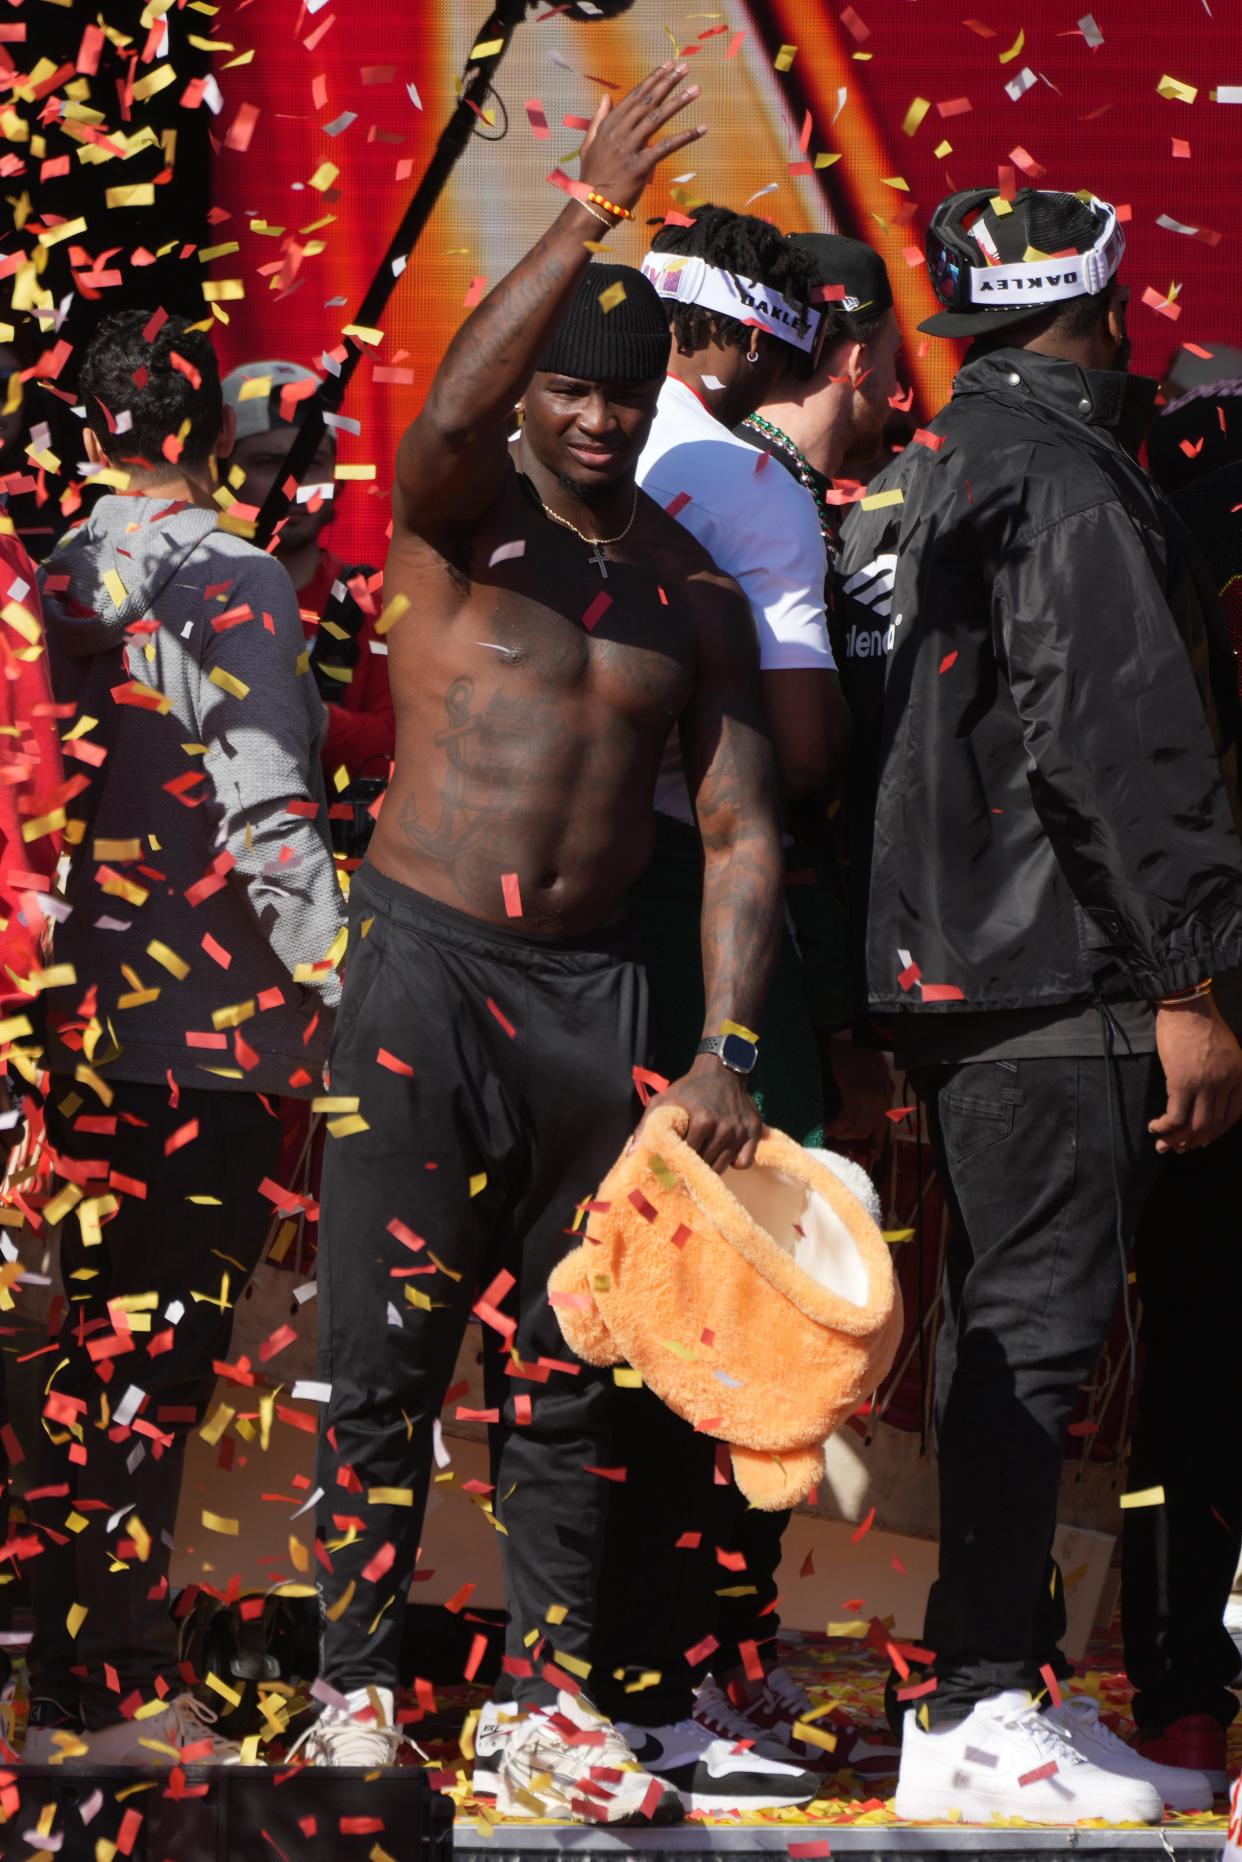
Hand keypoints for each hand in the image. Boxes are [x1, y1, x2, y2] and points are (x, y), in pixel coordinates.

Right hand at [578, 62, 705, 214]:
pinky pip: (666, 148)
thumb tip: (605, 97)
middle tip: (684, 67)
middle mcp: (620, 132)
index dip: (653, 79)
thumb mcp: (589, 144)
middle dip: (667, 82)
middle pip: (648, 102)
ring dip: (678, 102)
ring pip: (657, 118)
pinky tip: (701, 129)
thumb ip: (599, 119)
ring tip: (695, 89)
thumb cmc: (592, 177)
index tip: (667, 65)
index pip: (635, 96)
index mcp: (609, 125)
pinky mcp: (640, 166)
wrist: (591, 205)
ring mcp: (630, 149)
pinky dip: (685, 137)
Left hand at [634, 1054, 762, 1172]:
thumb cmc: (689, 1088)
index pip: (686, 1157)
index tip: (673, 1161)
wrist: (722, 1070)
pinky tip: (724, 1152)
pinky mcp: (754, 1132)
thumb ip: (646, 1126)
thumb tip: (632, 1155)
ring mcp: (740, 1132)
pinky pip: (744, 1162)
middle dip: (694, 1165)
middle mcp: (724, 1129)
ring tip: (703, 1155)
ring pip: (723, 1167)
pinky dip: (734, 1162)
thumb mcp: (664, 1100)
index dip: (677, 1161)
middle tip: (688, 1161)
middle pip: (705, 1165)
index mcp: (702, 1121)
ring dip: (711, 1165)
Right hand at [823, 1037, 893, 1150]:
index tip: (873, 1155)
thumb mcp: (867, 1074)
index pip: (884, 1124)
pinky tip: (828, 1126)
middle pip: (868, 1129)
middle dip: (852, 1138)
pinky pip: (846, 1119)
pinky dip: (836, 1126)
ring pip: (858, 1128)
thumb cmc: (854, 1051)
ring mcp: (870, 1095)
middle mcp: (882, 1096)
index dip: (878, 1142)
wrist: (851, 1033)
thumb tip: (853, 1114)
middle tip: (836, 1138)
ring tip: (829, 1132)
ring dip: (842, 1134)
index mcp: (886, 1092)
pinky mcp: (856, 1093)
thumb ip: (864, 1092)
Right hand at [1150, 995, 1241, 1152]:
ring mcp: (1205, 1085)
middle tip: (1178, 1147)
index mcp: (1240, 1076)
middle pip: (1213, 1125)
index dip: (1216, 1132)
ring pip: (1195, 1126)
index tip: (1201, 1139)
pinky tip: (1154, 1127)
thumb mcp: (1227, 1049)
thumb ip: (1224, 1073)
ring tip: (1163, 1144)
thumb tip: (1207, 1095)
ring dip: (1178, 1140)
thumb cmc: (1202, 1023)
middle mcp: (1226, 1084)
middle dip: (1194, 1141)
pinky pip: (1175, 1116)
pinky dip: (1164, 1127)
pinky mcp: (1181, 1083)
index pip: (1232, 1116)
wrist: (1186, 1006)